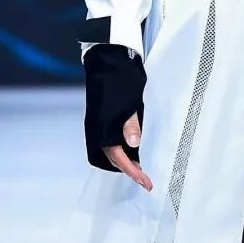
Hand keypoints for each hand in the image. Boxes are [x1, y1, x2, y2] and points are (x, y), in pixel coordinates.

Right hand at [83, 44, 151, 188]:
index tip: (146, 182)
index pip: (118, 157)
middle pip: (113, 158)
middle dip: (129, 170)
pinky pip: (110, 141)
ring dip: (125, 160)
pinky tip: (133, 149)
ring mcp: (99, 124)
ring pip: (111, 150)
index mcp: (102, 128)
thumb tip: (133, 143)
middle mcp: (98, 129)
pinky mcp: (103, 119)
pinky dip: (122, 149)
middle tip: (145, 179)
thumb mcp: (129, 102)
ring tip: (140, 167)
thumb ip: (131, 124)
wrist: (108, 60)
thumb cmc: (119, 80)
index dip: (133, 171)